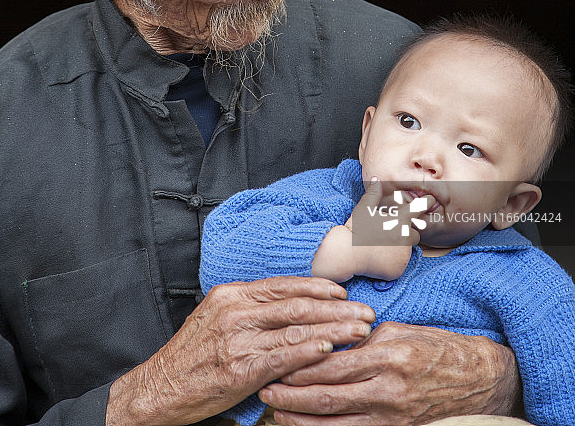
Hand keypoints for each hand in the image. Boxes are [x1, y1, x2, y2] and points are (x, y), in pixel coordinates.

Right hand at [105, 276, 375, 425]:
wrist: (158, 388)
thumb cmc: (190, 356)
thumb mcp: (215, 319)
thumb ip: (248, 309)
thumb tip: (286, 305)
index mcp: (231, 295)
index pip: (282, 284)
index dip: (316, 287)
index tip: (343, 292)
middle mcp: (235, 311)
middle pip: (295, 304)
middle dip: (336, 307)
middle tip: (364, 310)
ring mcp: (236, 339)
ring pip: (295, 328)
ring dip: (333, 329)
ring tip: (360, 330)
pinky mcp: (238, 368)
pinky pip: (281, 357)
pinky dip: (308, 351)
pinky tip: (329, 349)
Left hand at [259, 321, 520, 425]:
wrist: (481, 380)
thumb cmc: (438, 348)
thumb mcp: (401, 331)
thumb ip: (363, 339)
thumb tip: (329, 343)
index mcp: (386, 355)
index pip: (331, 363)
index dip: (300, 365)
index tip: (277, 362)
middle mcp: (387, 389)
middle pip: (326, 396)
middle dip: (291, 395)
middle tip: (265, 390)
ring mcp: (393, 417)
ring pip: (335, 423)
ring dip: (302, 419)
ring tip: (277, 413)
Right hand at [345, 179, 435, 279]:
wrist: (347, 254)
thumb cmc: (355, 229)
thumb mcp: (364, 208)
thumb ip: (373, 193)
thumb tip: (375, 178)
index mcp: (399, 221)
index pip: (418, 209)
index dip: (425, 203)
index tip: (431, 199)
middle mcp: (405, 237)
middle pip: (415, 235)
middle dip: (406, 234)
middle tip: (389, 235)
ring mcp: (403, 254)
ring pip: (407, 251)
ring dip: (399, 249)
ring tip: (381, 248)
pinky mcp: (399, 269)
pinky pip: (400, 264)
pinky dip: (393, 262)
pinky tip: (380, 258)